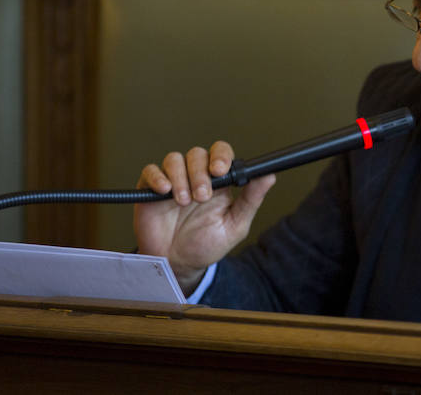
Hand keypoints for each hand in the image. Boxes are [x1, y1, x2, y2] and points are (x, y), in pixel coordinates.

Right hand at [134, 140, 275, 293]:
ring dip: (180, 177)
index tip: (220, 170)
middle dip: (200, 173)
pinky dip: (157, 177)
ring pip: (175, 159)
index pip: (221, 154)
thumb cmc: (207, 245)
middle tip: (201, 196)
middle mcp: (196, 177)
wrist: (178, 265)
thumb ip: (251, 200)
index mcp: (219, 183)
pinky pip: (151, 171)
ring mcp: (173, 182)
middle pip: (198, 154)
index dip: (221, 156)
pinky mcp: (151, 189)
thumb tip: (269, 176)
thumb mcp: (234, 226)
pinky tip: (164, 191)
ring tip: (184, 201)